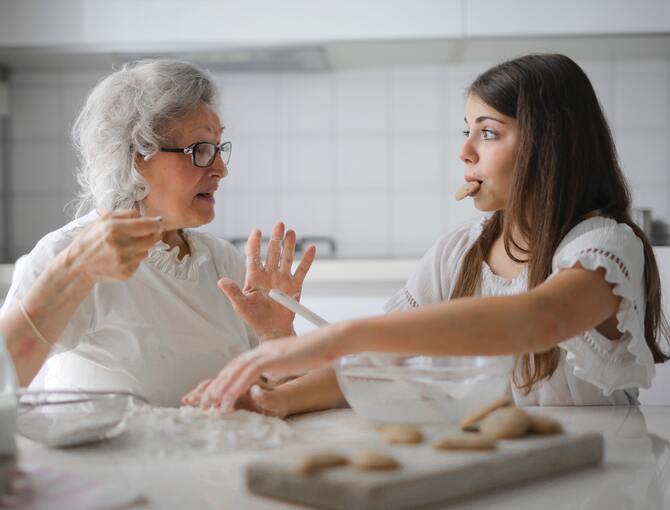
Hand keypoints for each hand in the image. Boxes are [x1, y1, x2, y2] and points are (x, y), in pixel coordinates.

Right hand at [65, 210, 161, 284]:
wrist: (77, 265)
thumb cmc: (90, 240)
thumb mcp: (102, 220)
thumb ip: (126, 214)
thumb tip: (147, 216)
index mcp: (114, 229)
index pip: (148, 225)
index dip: (156, 224)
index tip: (158, 223)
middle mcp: (120, 246)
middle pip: (152, 239)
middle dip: (152, 235)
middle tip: (145, 233)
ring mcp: (124, 261)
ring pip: (147, 251)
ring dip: (142, 247)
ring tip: (126, 246)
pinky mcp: (126, 273)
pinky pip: (140, 262)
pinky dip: (135, 258)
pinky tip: (122, 256)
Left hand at [182, 324, 345, 409]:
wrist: (329, 341)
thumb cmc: (316, 353)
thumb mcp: (292, 361)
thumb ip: (278, 367)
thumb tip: (271, 376)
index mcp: (265, 351)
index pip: (238, 365)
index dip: (224, 380)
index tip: (214, 396)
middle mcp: (262, 350)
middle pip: (232, 368)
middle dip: (216, 386)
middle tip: (203, 404)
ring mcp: (266, 352)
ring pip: (235, 371)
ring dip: (221, 389)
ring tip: (210, 406)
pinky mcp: (272, 357)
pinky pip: (248, 373)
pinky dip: (235, 386)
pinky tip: (228, 399)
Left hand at [218, 222, 315, 338]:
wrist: (272, 329)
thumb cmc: (254, 317)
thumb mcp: (241, 305)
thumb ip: (233, 292)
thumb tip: (220, 281)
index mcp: (254, 277)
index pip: (253, 256)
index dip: (254, 243)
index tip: (256, 231)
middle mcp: (269, 274)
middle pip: (272, 252)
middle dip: (275, 238)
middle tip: (279, 224)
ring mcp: (282, 279)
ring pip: (286, 258)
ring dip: (289, 245)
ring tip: (291, 232)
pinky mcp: (294, 287)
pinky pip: (302, 271)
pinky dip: (307, 260)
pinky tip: (311, 249)